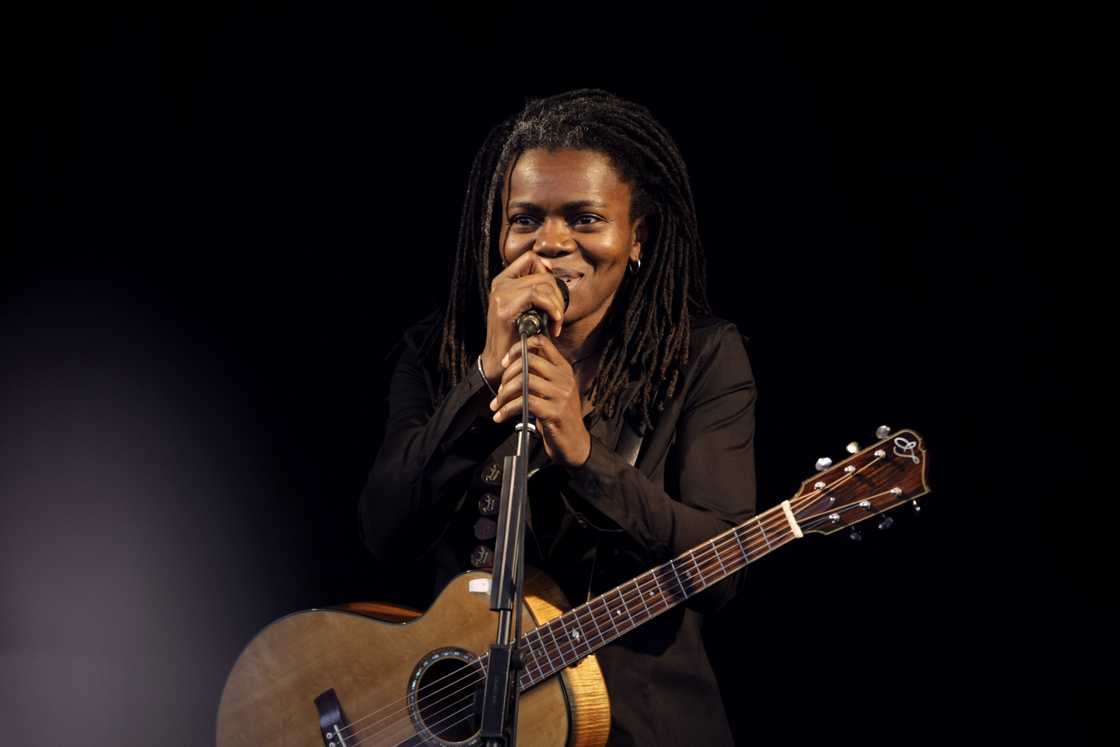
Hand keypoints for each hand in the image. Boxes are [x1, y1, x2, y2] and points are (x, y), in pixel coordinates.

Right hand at [478, 252, 566, 384]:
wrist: (500, 362)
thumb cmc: (517, 337)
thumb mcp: (527, 309)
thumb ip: (535, 291)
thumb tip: (552, 272)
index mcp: (504, 281)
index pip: (530, 259)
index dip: (547, 271)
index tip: (555, 293)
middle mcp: (500, 284)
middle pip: (542, 274)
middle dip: (558, 296)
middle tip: (558, 318)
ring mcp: (501, 294)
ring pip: (543, 284)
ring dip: (557, 305)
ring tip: (555, 324)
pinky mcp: (505, 308)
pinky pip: (537, 296)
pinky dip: (552, 309)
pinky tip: (553, 324)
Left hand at [489, 334, 590, 467]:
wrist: (574, 442)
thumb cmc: (558, 416)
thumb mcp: (552, 390)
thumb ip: (539, 375)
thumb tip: (512, 363)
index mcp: (563, 368)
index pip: (541, 342)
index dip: (519, 348)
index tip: (505, 361)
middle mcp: (564, 378)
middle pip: (529, 360)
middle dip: (507, 373)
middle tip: (499, 388)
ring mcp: (561, 394)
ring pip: (523, 381)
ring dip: (504, 393)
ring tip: (497, 404)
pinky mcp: (554, 412)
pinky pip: (523, 403)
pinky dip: (507, 409)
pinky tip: (500, 416)